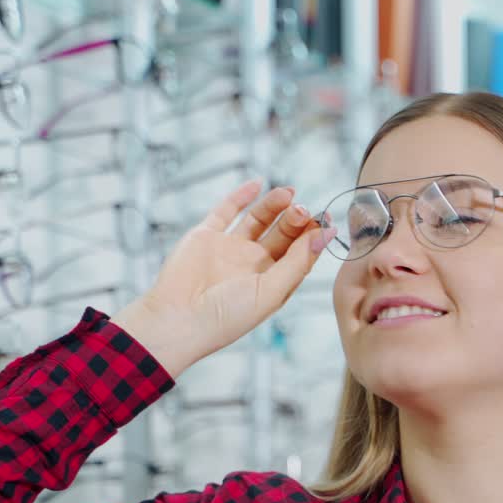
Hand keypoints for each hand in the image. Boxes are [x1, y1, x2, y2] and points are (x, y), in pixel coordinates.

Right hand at [112, 179, 335, 378]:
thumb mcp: (270, 292)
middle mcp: (252, 265)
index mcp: (271, 283)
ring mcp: (229, 249)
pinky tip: (258, 184)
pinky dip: (242, 196)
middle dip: (295, 220)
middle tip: (301, 209)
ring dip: (274, 206)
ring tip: (289, 193)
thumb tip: (324, 235)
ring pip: (258, 220)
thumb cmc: (227, 315)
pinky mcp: (206, 236)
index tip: (324, 221)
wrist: (177, 318)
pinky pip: (227, 211)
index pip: (299, 254)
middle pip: (282, 235)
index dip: (312, 238)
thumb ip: (297, 262)